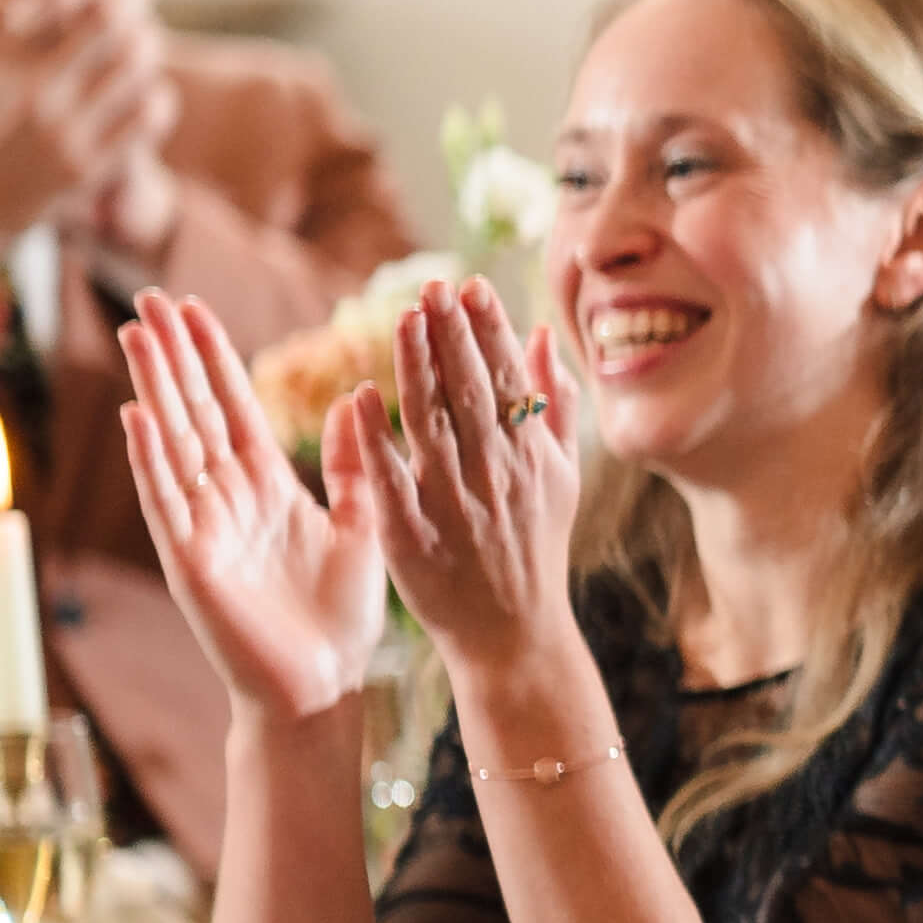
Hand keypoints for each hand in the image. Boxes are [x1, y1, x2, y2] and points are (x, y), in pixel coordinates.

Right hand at [120, 295, 389, 729]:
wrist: (325, 689)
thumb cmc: (339, 616)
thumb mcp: (361, 522)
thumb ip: (356, 462)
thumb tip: (360, 394)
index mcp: (266, 486)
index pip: (232, 406)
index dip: (212, 356)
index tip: (192, 307)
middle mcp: (227, 499)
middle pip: (193, 411)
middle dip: (172, 356)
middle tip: (148, 298)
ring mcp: (204, 528)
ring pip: (173, 444)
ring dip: (153, 389)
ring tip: (136, 335)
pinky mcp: (192, 563)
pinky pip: (168, 502)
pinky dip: (151, 460)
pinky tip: (137, 417)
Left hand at [370, 276, 587, 688]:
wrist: (514, 635)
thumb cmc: (534, 550)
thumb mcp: (561, 477)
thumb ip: (553, 405)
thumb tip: (542, 333)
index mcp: (532, 457)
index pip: (509, 378)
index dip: (489, 330)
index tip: (469, 286)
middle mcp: (497, 474)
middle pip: (472, 390)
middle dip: (452, 334)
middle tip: (432, 286)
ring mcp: (455, 504)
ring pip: (434, 422)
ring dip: (418, 367)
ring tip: (403, 318)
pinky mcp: (414, 536)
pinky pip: (392, 478)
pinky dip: (377, 437)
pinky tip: (361, 397)